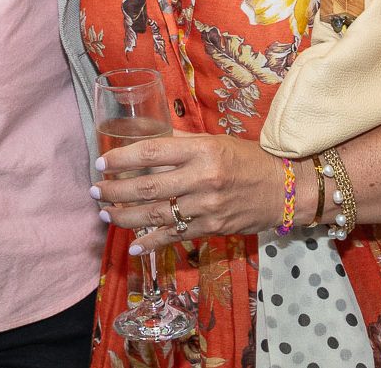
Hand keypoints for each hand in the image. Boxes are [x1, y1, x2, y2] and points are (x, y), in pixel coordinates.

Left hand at [92, 131, 287, 251]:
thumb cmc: (247, 159)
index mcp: (201, 150)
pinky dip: (152, 243)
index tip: (101, 163)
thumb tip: (146, 134)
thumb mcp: (215, 140)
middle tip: (95, 191)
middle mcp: (202, 177)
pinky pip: (176, 236)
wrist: (285, 189)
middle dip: (114, 190)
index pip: (151, 151)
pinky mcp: (212, 228)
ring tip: (106, 214)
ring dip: (125, 216)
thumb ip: (180, 140)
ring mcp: (207, 206)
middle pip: (147, 186)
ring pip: (156, 214)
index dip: (121, 158)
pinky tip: (133, 246)